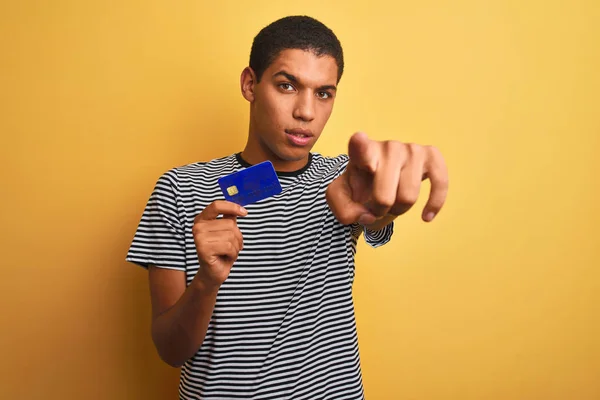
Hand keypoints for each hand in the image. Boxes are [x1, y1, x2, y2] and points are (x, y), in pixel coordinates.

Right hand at [192, 200, 246, 288]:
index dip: (232, 207)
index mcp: (202, 219)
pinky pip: (228, 246)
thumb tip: (238, 206)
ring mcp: (199, 237)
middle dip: (237, 236)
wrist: (213, 273)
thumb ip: (229, 218)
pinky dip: (233, 253)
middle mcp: (198, 227)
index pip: (216, 205)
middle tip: (233, 246)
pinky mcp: (203, 249)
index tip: (244, 213)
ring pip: (230, 235)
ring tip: (228, 252)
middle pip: (229, 223)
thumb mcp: (226, 232)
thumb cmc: (221, 252)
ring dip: (235, 246)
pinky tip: (226, 257)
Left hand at [326, 132, 448, 225]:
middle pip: (384, 197)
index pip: (359, 146)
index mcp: (361, 153)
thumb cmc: (359, 186)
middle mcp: (387, 147)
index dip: (359, 145)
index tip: (358, 139)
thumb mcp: (341, 198)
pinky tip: (426, 217)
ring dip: (399, 210)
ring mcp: (411, 150)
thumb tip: (369, 216)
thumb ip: (344, 210)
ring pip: (409, 198)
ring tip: (391, 203)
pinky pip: (440, 183)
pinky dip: (435, 203)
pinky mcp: (432, 156)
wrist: (379, 179)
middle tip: (375, 208)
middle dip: (379, 211)